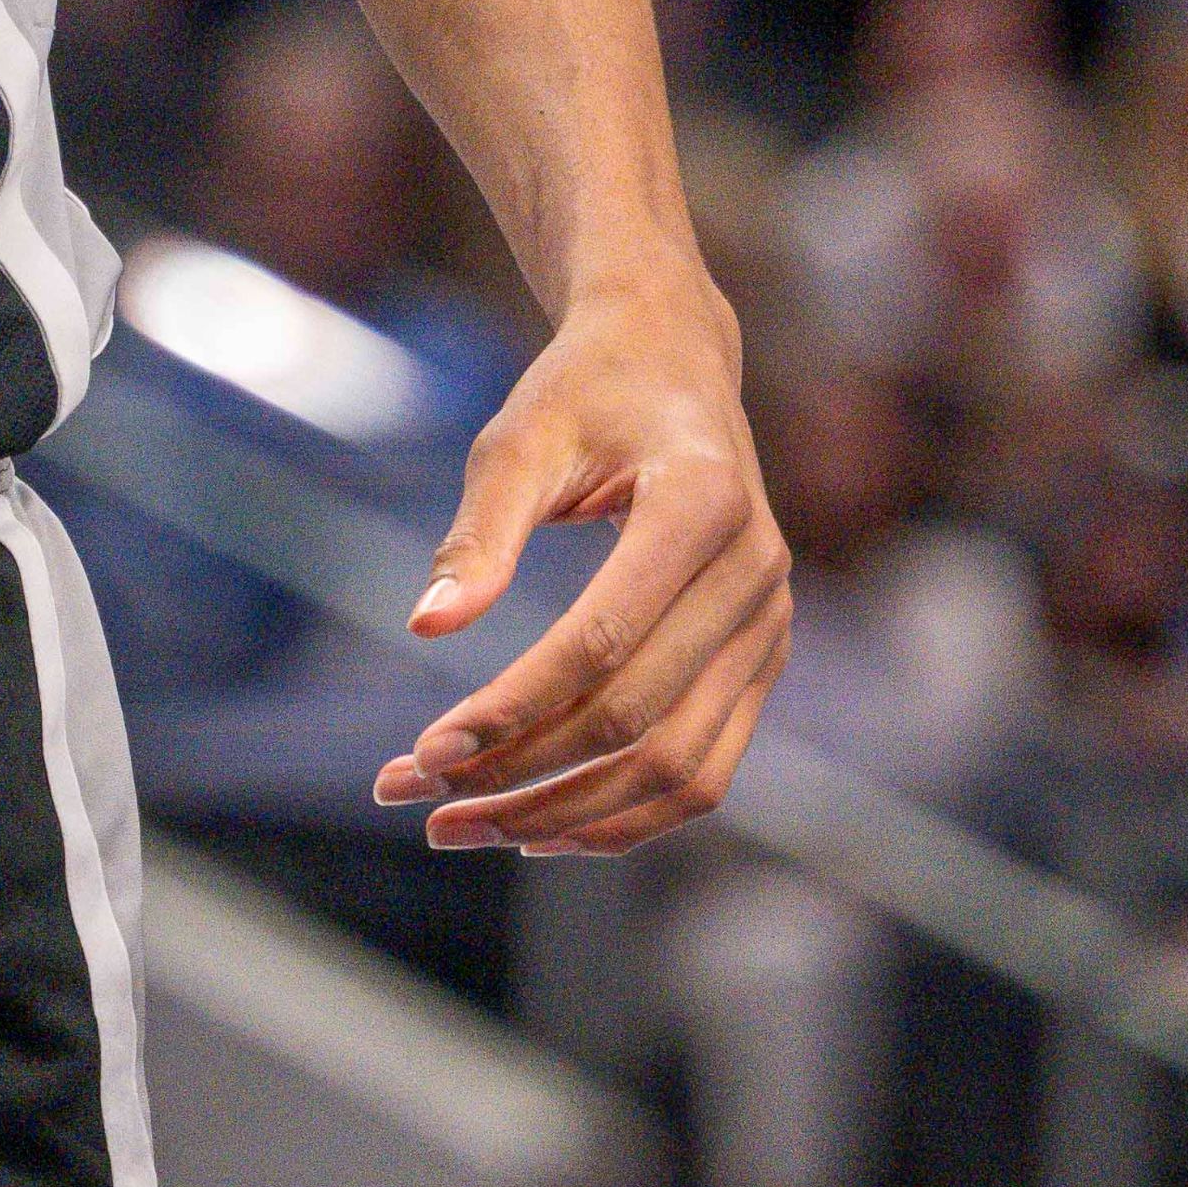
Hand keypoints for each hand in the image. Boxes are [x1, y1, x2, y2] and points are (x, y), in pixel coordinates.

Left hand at [374, 294, 785, 857]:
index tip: (425, 750)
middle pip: (638, 719)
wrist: (671, 359)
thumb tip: (428, 623)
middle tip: (417, 799)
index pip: (601, 643)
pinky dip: (626, 815)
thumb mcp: (520, 437)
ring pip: (678, 767)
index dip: (512, 706)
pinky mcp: (762, 660)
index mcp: (702, 504)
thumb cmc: (584, 392)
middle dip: (523, 774)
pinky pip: (704, 769)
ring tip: (463, 827)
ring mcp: (770, 626)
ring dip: (570, 815)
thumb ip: (480, 531)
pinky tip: (539, 826)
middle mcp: (756, 575)